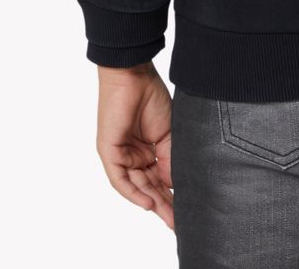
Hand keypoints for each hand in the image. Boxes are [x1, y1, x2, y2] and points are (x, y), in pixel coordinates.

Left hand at [95, 61, 174, 229]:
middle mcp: (134, 155)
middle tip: (178, 223)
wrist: (134, 75)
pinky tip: (147, 203)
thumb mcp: (169, 134)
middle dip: (164, 206)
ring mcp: (121, 155)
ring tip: (168, 219)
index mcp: (149, 150)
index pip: (161, 179)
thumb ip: (171, 160)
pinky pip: (120, 179)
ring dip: (152, 203)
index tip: (188, 210)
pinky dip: (133, 192)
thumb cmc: (152, 96)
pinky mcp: (110, 152)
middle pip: (149, 187)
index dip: (173, 195)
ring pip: (137, 186)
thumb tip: (177, 185)